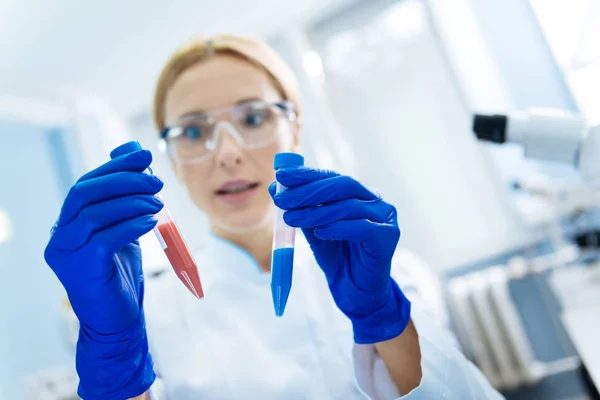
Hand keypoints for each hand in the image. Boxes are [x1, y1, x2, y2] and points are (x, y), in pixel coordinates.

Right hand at [44, 141, 159, 398]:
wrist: (118, 319)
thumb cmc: (120, 273)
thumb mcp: (124, 227)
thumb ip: (125, 195)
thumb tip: (132, 150)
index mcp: (68, 223)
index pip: (86, 184)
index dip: (115, 167)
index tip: (145, 156)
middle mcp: (60, 236)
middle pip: (85, 193)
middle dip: (124, 181)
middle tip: (158, 182)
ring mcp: (66, 254)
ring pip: (94, 214)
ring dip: (132, 203)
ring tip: (158, 204)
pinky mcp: (81, 270)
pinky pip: (105, 239)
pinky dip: (131, 225)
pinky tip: (151, 222)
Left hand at [269, 167, 410, 343]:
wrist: (357, 293)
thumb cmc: (339, 260)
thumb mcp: (314, 232)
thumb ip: (300, 210)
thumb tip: (275, 189)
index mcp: (359, 194)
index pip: (332, 177)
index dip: (307, 175)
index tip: (281, 175)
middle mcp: (375, 201)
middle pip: (342, 185)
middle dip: (309, 190)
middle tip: (282, 199)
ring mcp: (385, 217)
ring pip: (349, 206)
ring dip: (316, 212)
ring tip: (291, 218)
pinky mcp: (388, 237)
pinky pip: (362, 227)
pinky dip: (338, 228)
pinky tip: (320, 232)